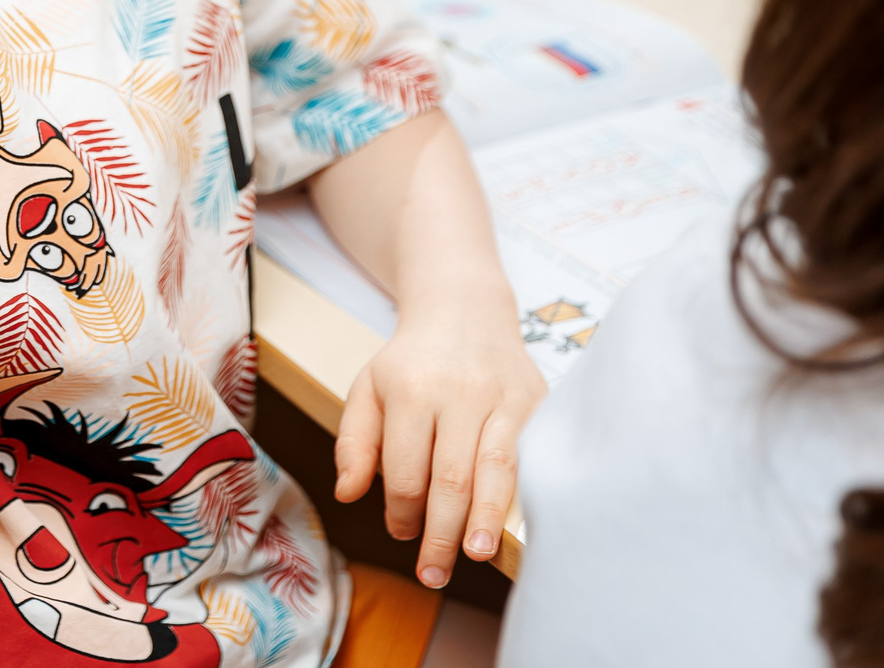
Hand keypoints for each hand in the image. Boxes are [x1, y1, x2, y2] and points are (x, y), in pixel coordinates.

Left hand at [334, 300, 545, 587]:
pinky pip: (530, 457)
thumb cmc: (412, 361)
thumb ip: (353, 443)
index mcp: (412, 389)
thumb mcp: (367, 389)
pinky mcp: (535, 402)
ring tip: (474, 557)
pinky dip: (520, 495)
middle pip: (452, 476)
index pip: (407, 467)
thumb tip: (348, 494)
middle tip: (433, 573)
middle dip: (442, 532)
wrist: (465, 309)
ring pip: (497, 469)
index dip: (401, 511)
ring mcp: (503, 396)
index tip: (400, 533)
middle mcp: (461, 392)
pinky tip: (511, 526)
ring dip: (485, 520)